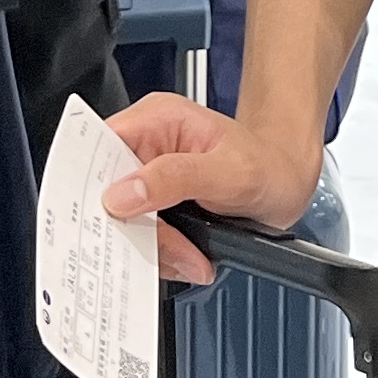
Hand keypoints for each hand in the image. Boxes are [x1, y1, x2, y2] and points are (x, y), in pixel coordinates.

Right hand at [100, 91, 317, 281]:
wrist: (287, 184)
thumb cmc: (268, 165)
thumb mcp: (229, 171)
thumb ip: (175, 179)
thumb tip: (123, 195)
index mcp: (156, 119)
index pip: (96, 148)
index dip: (90, 185)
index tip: (103, 220)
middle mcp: (146, 145)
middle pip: (107, 194)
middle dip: (134, 230)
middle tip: (166, 249)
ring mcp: (149, 178)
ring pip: (123, 223)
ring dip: (153, 248)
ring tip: (190, 257)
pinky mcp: (156, 206)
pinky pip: (141, 236)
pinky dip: (162, 254)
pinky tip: (189, 257)